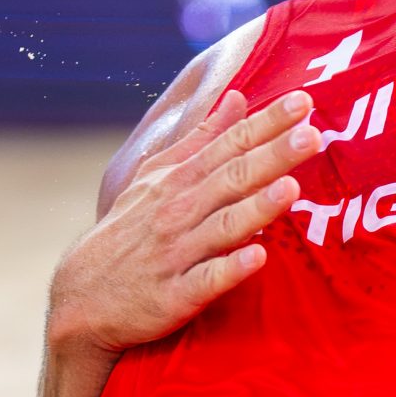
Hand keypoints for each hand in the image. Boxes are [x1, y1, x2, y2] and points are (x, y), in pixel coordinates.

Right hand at [48, 89, 319, 353]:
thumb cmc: (130, 232)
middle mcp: (179, 211)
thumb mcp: (156, 178)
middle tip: (312, 135)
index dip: (266, 123)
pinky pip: (205, 280)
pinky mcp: (174, 295)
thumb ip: (201, 139)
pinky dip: (230, 269)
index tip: (303, 101)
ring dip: (257, 208)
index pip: (230, 145)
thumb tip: (238, 98)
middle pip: (232, 179)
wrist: (83, 298)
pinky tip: (257, 258)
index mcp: (179, 180)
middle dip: (272, 156)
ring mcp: (177, 254)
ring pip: (223, 227)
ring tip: (291, 188)